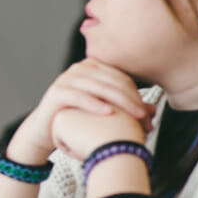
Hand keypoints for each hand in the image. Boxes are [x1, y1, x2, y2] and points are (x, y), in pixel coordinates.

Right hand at [7, 58, 151, 163]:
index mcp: (92, 68)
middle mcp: (79, 69)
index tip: (149, 114)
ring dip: (120, 102)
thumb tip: (152, 111)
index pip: (121, 77)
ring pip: (99, 87)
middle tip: (144, 118)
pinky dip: (94, 104)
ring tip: (134, 116)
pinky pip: (79, 96)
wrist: (45, 129)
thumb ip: (124, 107)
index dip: (138, 94)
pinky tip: (108, 113)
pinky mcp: (56, 92)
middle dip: (131, 100)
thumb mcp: (103, 111)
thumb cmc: (76, 118)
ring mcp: (66, 79)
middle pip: (112, 81)